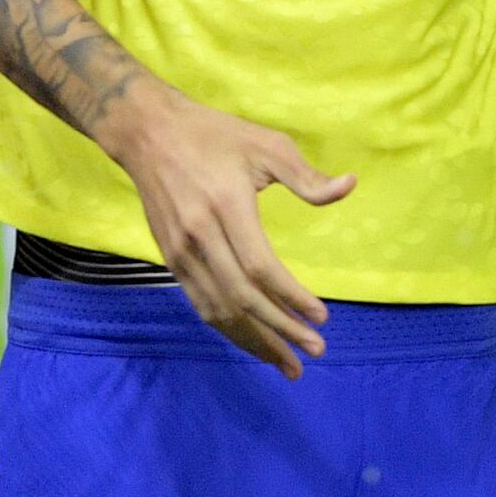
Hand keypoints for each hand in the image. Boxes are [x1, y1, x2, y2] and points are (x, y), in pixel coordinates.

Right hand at [100, 84, 353, 377]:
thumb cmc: (213, 135)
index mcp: (226, 205)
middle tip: (315, 350)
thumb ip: (305, 175)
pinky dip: (228, 328)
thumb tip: (348, 186)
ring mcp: (181, 251)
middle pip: (241, 297)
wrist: (146, 132)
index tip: (321, 316)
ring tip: (287, 364)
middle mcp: (200, 235)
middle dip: (280, 330)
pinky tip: (252, 342)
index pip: (261, 267)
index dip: (291, 297)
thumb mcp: (265, 143)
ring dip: (255, 341)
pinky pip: (201, 303)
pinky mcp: (171, 258)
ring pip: (219, 309)